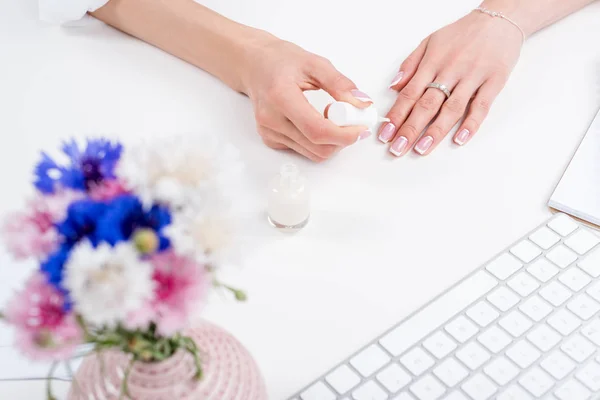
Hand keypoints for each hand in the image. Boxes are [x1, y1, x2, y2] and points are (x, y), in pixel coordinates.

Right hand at [239, 32, 372, 161]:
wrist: (254, 65)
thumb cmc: (281, 61)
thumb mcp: (315, 63)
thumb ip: (340, 84)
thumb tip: (362, 104)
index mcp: (281, 97)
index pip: (317, 130)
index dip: (344, 135)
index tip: (361, 129)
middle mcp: (271, 120)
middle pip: (318, 148)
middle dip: (342, 140)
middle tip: (352, 121)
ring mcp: (269, 133)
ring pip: (313, 154)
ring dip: (332, 142)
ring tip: (333, 118)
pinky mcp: (271, 140)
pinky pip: (304, 150)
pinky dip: (318, 142)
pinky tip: (316, 121)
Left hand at [380, 10, 522, 155]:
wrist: (499, 19)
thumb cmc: (462, 34)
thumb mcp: (429, 42)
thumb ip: (410, 65)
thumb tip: (393, 87)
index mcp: (432, 62)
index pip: (409, 94)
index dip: (396, 116)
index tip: (385, 134)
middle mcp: (450, 71)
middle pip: (427, 104)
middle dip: (410, 129)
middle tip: (398, 148)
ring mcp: (472, 77)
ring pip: (451, 108)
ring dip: (435, 131)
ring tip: (421, 149)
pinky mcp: (494, 81)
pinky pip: (482, 106)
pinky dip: (471, 124)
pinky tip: (459, 139)